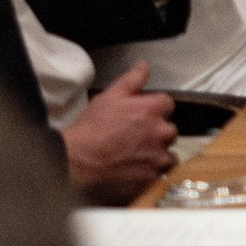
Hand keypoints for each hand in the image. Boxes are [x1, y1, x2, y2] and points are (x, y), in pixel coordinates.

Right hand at [63, 64, 176, 195]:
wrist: (76, 164)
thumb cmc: (90, 130)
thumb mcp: (108, 97)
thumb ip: (131, 80)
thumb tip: (144, 65)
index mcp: (152, 110)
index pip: (167, 103)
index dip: (153, 109)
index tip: (141, 116)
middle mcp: (161, 133)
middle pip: (169, 130)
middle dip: (156, 132)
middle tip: (134, 138)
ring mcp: (158, 158)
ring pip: (168, 154)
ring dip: (157, 155)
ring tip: (134, 158)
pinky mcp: (152, 179)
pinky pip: (160, 175)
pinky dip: (151, 174)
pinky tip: (134, 171)